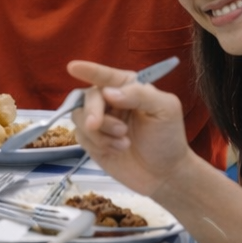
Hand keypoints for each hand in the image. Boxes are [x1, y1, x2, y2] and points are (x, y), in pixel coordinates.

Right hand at [67, 59, 198, 198]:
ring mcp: (99, 121)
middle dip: (94, 112)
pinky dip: (98, 144)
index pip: (106, 76)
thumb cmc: (168, 138)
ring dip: (100, 132)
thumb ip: (140, 94)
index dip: (89, 70)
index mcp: (128, 88)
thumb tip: (108, 92)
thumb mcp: (165, 110)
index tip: (73, 67)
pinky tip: (117, 150)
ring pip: (80, 117)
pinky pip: (80, 136)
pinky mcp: (91, 141)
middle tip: (107, 127)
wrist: (163, 175)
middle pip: (88, 97)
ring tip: (124, 142)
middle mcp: (110, 101)